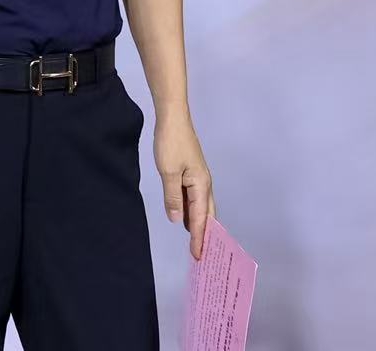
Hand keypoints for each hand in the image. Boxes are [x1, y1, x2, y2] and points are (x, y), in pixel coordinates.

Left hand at [154, 116, 215, 260]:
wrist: (173, 118)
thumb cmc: (171, 143)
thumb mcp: (168, 172)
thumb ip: (173, 197)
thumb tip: (176, 220)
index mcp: (201, 185)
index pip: (200, 218)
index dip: (199, 238)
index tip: (199, 256)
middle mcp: (203, 184)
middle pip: (207, 215)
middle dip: (205, 235)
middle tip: (201, 255)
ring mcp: (198, 178)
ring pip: (201, 207)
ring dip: (199, 224)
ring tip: (195, 241)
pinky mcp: (191, 173)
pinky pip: (194, 198)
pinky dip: (191, 211)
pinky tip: (184, 217)